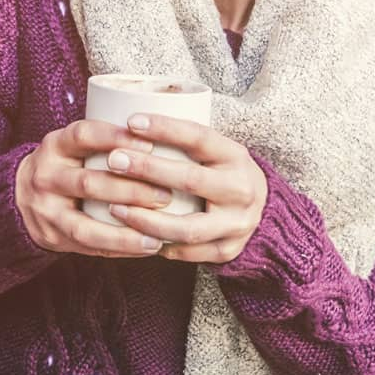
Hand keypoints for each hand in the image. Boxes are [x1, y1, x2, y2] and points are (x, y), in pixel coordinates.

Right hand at [15, 119, 174, 257]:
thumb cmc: (66, 166)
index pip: (83, 135)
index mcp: (55, 146)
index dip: (116, 138)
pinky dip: (120, 247)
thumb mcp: (74, 145)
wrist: (20, 195)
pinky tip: (147, 246)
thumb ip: (106, 141)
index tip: (150, 143)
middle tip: (166, 194)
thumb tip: (166, 135)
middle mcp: (45, 176)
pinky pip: (88, 246)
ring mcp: (46, 209)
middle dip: (131, 190)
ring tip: (159, 232)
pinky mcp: (52, 236)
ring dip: (126, 229)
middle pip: (88, 182)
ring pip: (86, 223)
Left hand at [100, 114, 267, 263]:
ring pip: (187, 227)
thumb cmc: (219, 171)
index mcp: (235, 156)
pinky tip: (133, 236)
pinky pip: (187, 253)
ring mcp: (237, 223)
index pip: (200, 137)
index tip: (131, 121)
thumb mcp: (213, 150)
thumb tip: (128, 124)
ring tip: (114, 208)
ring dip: (146, 219)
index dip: (166, 128)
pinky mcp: (227, 250)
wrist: (261, 209)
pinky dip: (158, 245)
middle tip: (114, 160)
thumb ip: (182, 142)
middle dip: (148, 169)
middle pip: (190, 180)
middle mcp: (241, 189)